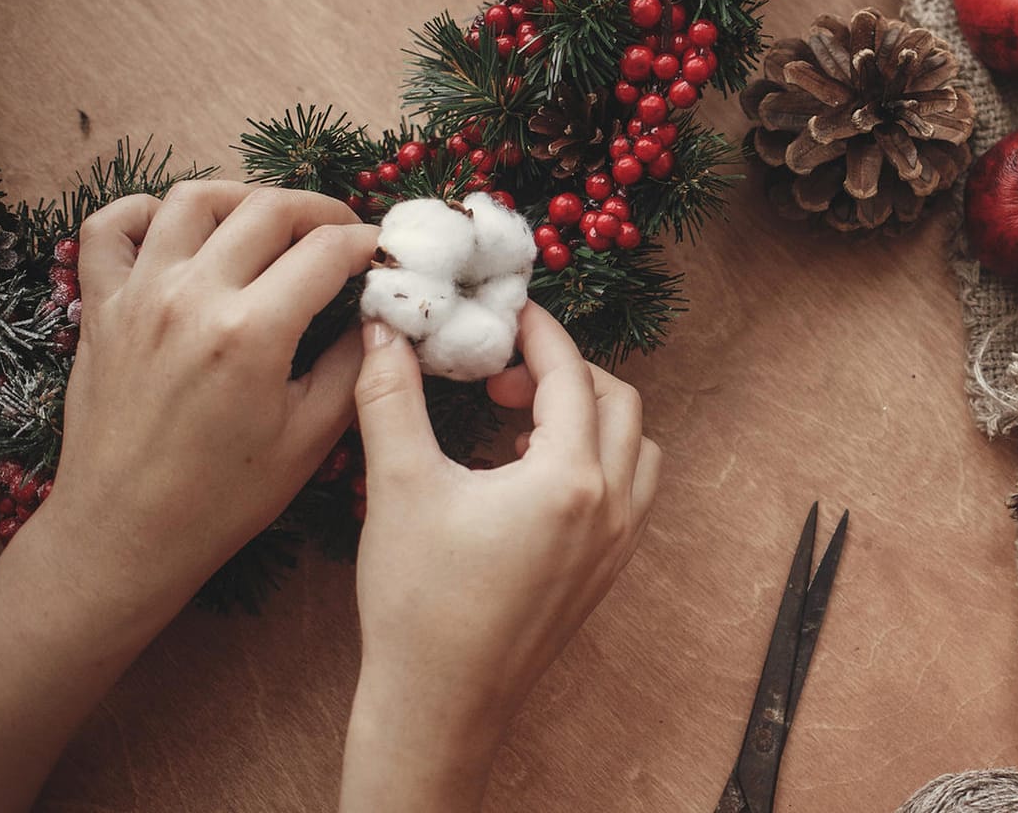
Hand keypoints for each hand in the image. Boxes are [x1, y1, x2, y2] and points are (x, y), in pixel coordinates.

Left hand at [52, 181, 378, 600]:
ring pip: (194, 198)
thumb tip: (378, 314)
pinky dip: (146, 211)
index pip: (327, 250)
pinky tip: (180, 231)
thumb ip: (354, 364)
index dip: (369, 243)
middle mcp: (191, 296)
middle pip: (268, 208)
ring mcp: (138, 295)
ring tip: (272, 223)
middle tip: (344, 235)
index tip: (387, 255)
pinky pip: (110, 227)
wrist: (127, 532)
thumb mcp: (313, 436)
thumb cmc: (226, 496)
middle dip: (321, 211)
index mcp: (251, 331)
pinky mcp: (101, 307)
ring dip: (245, 198)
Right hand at [339, 304, 660, 812]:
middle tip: (498, 376)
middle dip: (563, 373)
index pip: (571, 375)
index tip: (506, 312)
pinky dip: (592, 461)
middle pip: (617, 403)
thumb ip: (392, 397)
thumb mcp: (399, 486)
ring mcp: (617, 544)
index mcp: (569, 479)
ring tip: (516, 424)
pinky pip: (625, 492)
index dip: (539, 333)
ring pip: (634, 448)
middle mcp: (611, 507)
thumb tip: (384, 332)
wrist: (439, 706)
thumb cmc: (418, 603)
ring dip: (588, 417)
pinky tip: (526, 475)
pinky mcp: (607, 572)